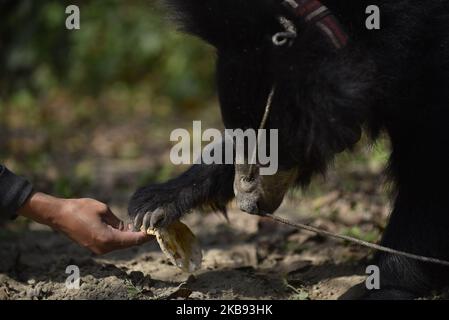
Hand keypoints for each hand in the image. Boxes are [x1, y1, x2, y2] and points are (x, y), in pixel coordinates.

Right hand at [18, 192, 151, 254]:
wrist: (58, 215)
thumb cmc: (80, 209)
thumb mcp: (104, 210)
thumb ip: (118, 221)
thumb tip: (129, 227)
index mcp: (108, 239)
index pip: (133, 240)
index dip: (146, 236)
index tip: (157, 231)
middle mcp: (104, 248)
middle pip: (128, 244)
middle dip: (140, 236)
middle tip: (152, 227)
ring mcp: (98, 249)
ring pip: (120, 244)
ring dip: (131, 236)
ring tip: (143, 226)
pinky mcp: (94, 246)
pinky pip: (112, 243)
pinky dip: (121, 237)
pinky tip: (128, 228)